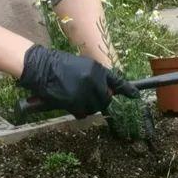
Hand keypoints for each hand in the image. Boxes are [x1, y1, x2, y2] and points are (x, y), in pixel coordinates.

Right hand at [18, 45, 138, 117]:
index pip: (117, 81)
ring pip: (94, 107)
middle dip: (99, 101)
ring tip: (75, 99)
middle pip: (105, 99)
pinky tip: (70, 104)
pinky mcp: (75, 101)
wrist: (41, 66)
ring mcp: (85, 91)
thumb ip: (95, 79)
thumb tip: (106, 94)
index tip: (136, 96)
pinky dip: (78, 111)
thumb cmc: (59, 66)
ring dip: (87, 107)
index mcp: (97, 69)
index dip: (127, 90)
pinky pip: (82, 112)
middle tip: (87, 99)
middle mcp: (94, 79)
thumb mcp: (81, 67)